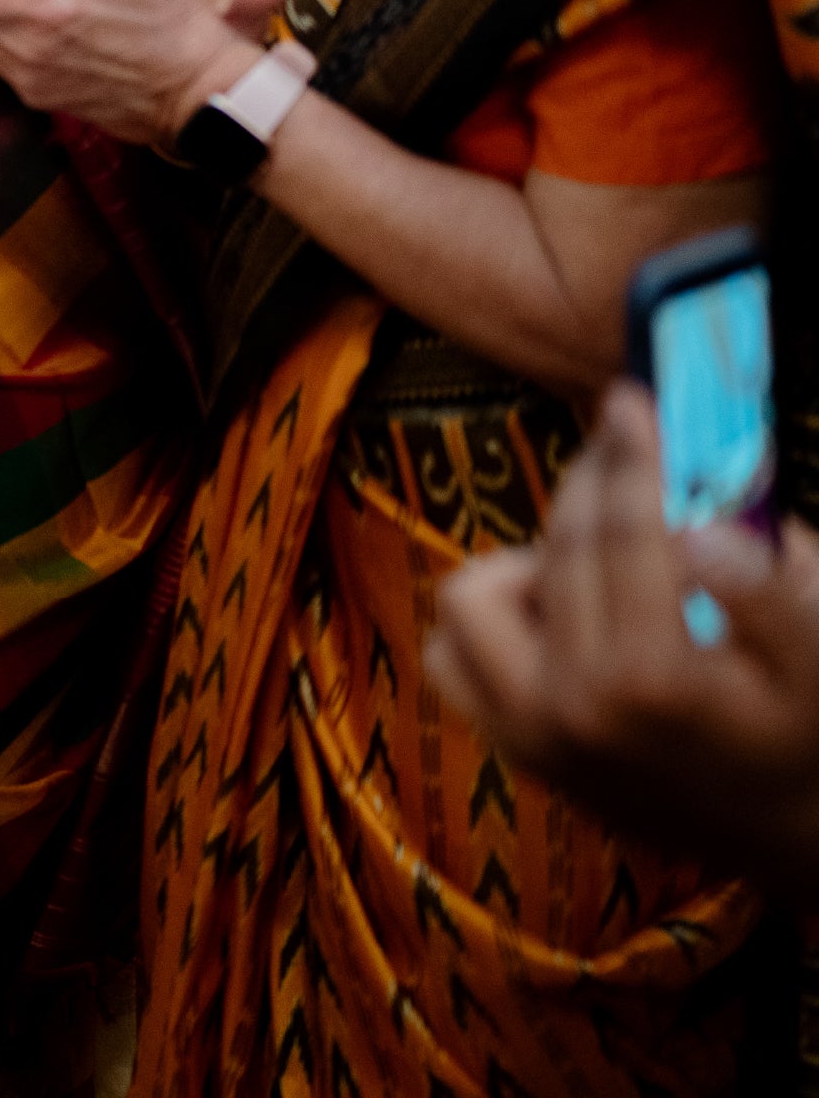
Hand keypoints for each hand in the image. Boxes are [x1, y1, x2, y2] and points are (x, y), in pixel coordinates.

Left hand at [426, 382, 818, 893]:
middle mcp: (569, 709)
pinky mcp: (513, 751)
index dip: (628, 453)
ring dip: (531, 560)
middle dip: (592, 484)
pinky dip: (493, 621)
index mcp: (650, 681)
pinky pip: (452, 656)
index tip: (631, 398)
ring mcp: (529, 735)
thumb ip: (771, 585)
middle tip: (628, 448)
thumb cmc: (816, 733)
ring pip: (473, 596)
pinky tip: (562, 611)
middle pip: (556, 549)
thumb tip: (698, 528)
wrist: (797, 838)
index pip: (622, 531)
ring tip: (604, 557)